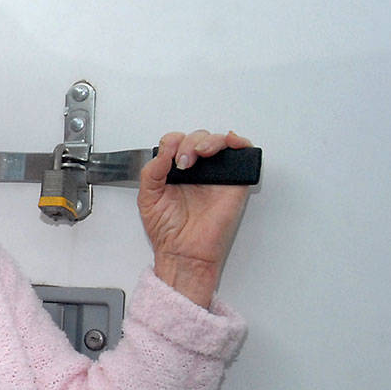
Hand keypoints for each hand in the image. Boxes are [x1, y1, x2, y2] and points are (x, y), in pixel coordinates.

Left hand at [137, 130, 252, 306]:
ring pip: (218, 141)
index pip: (176, 142)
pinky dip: (239, 142)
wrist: (183, 252)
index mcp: (174, 172)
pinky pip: (243, 154)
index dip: (172, 142)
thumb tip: (164, 151)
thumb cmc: (167, 230)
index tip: (168, 157)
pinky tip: (229, 142)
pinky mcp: (235, 182)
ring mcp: (216, 175)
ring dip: (208, 140)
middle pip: (197, 138)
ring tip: (199, 154)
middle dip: (188, 143)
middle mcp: (196, 171)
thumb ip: (151, 172)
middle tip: (183, 163)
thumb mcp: (147, 197)